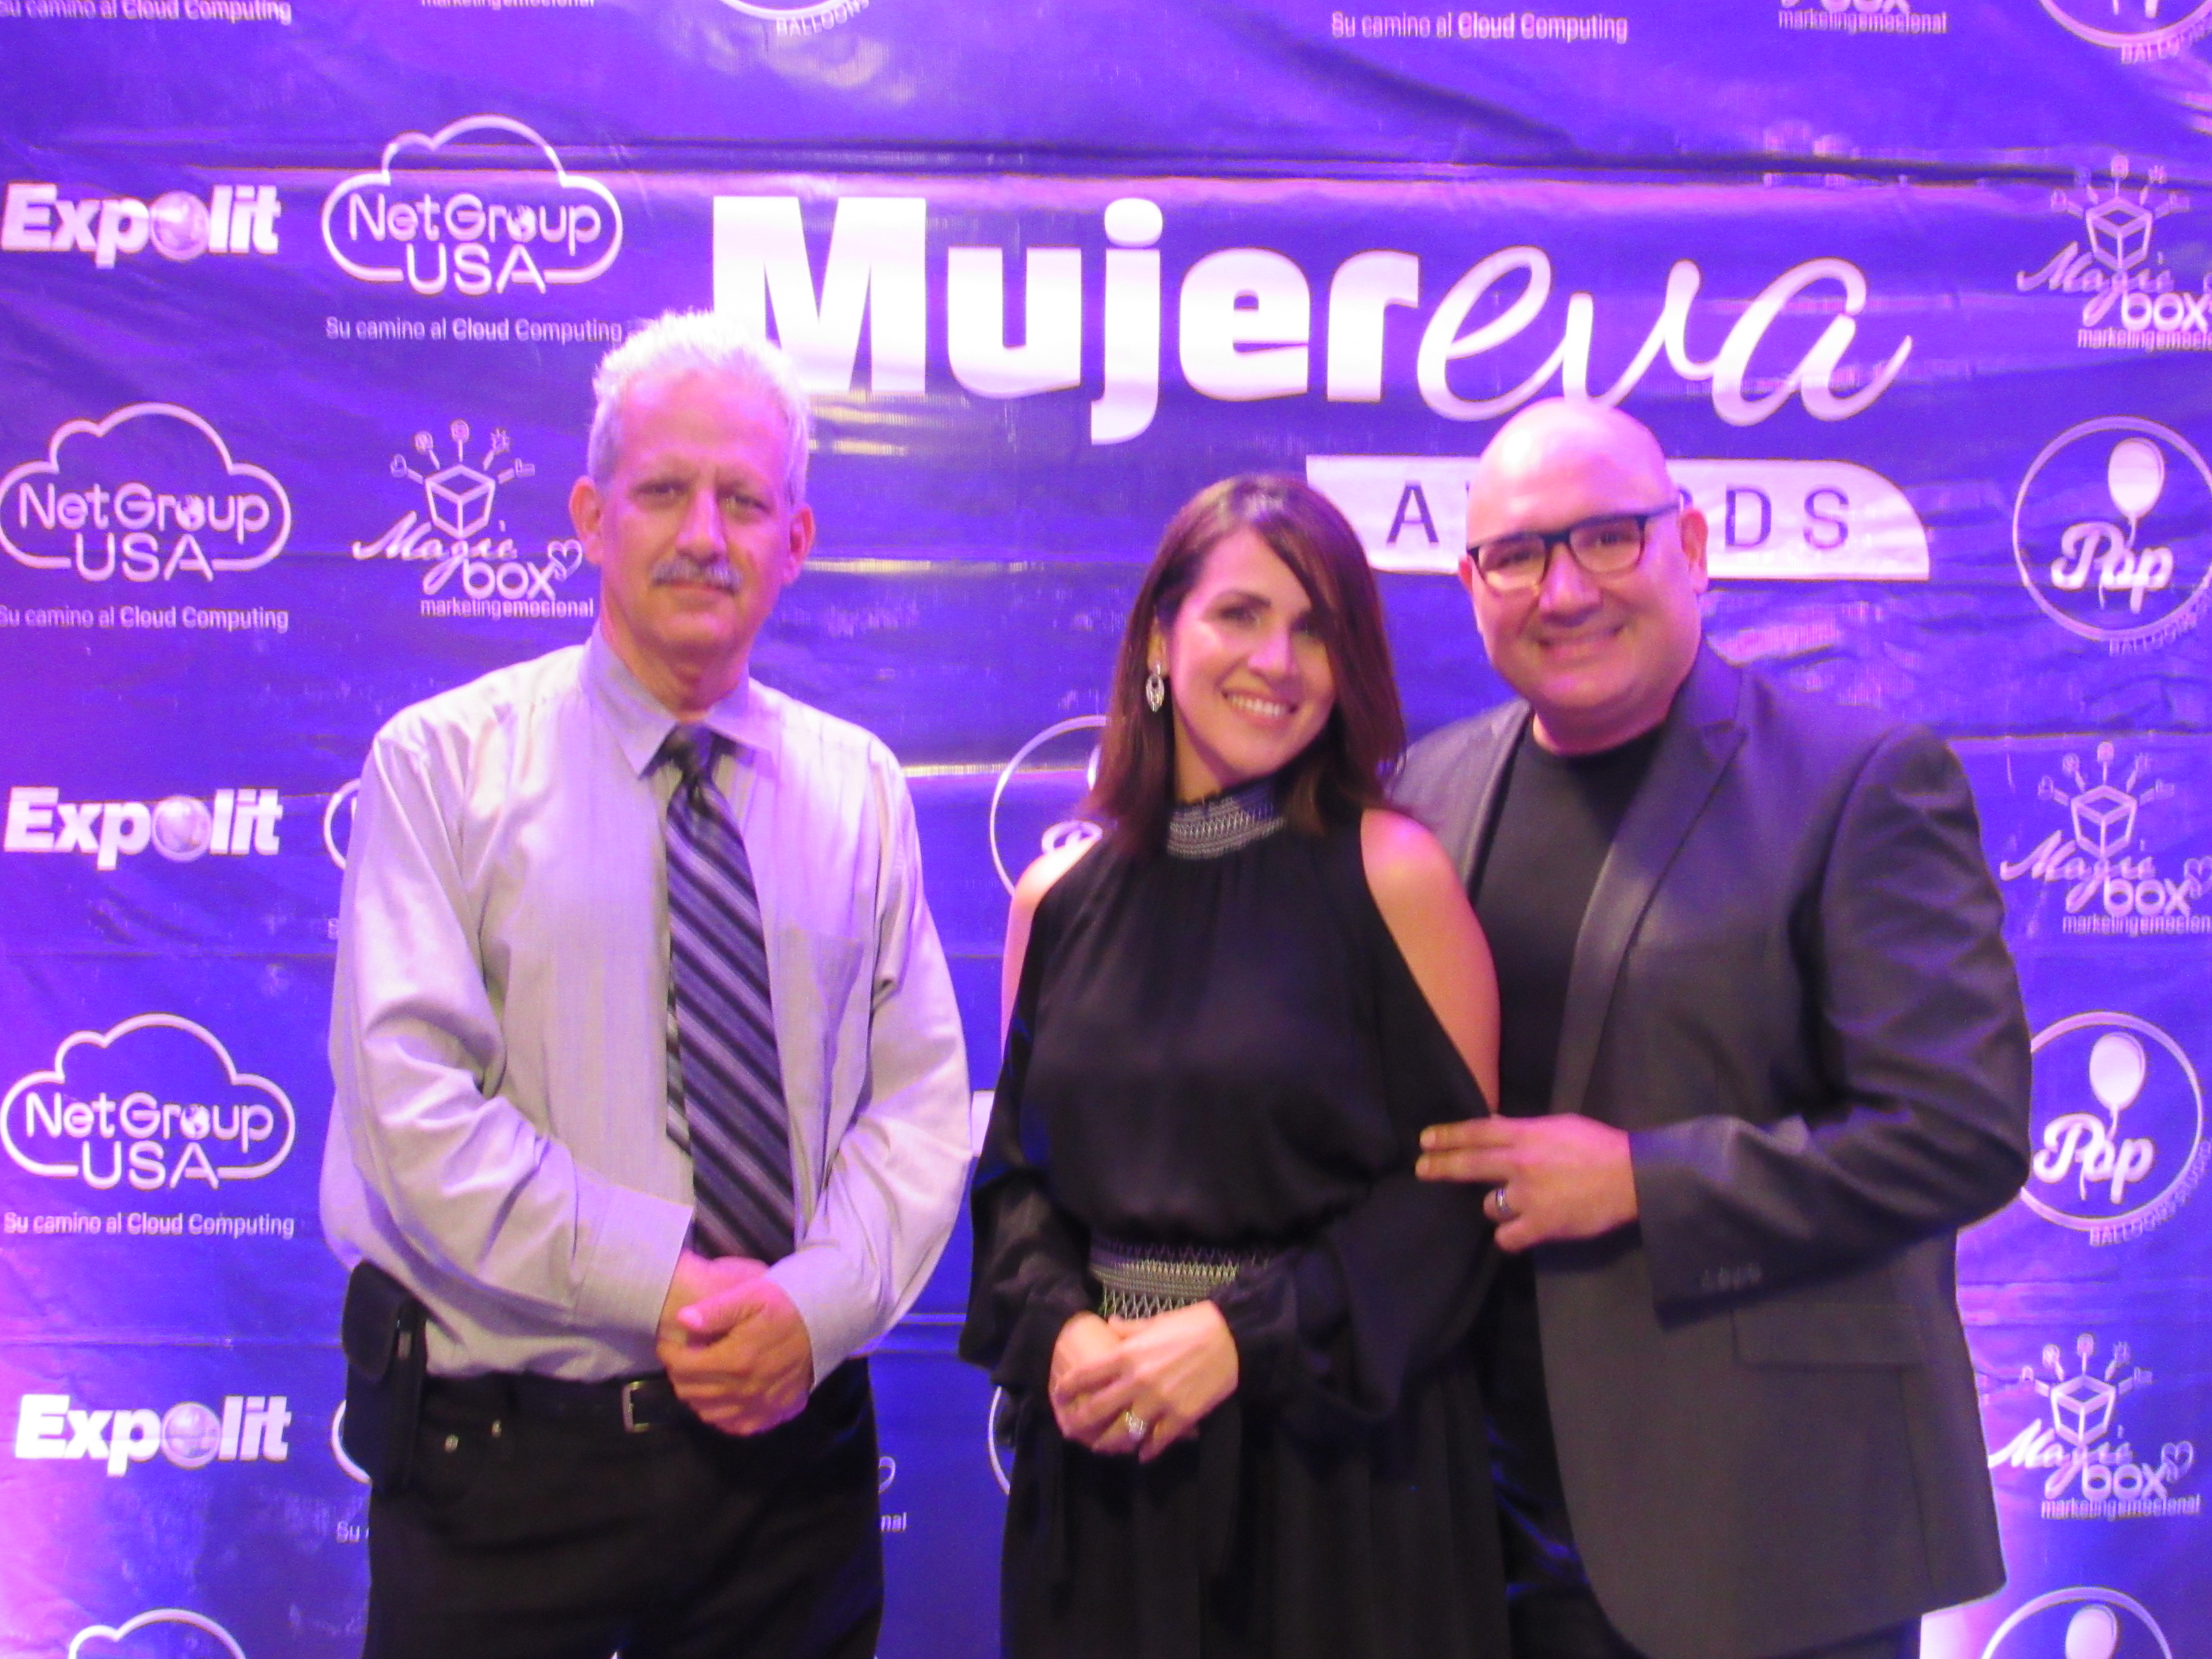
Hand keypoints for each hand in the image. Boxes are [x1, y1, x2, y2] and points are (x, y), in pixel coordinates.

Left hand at [657, 1257, 813, 1435]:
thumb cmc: (785, 1303)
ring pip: (710, 1413)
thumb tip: (682, 1320)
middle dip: (680, 1374)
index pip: (683, 1367)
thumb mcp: (751, 1294)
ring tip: (700, 1376)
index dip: (669, 1354)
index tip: (669, 1342)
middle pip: (693, 1392)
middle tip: (683, 1358)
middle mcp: (747, 1389)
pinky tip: (723, 1398)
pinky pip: (738, 1426)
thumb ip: (715, 1310)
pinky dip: (722, 1416)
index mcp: (736, 1359)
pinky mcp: (776, 1413)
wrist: (826, 1320)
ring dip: (697, 1397)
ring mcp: (762, 1405)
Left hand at [1058, 1302, 1238, 1462]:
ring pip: (1124, 1433)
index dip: (1066, 1388)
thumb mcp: (1155, 1321)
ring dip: (1109, 1443)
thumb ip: (1128, 1329)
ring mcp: (1158, 1403)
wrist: (1232, 1339)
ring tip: (1102, 1447)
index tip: (1058, 1395)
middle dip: (1079, 1424)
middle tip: (1070, 1431)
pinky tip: (1143, 1454)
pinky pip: (1156, 1442)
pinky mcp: (1180, 1418)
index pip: (1085, 1375)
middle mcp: (1137, 1382)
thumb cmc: (1192, 1325)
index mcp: (1127, 1355)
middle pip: (1097, 1410)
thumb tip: (1110, 1325)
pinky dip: (1148, 1451)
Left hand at [1416, 1114, 1637, 1250]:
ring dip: (1496, 1206)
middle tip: (1421, 1169)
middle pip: (1469, 1164)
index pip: (1477, 1131)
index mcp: (1526, 1135)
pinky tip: (1518, 1232)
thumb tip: (1495, 1125)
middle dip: (1440, 1166)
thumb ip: (1524, 1129)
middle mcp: (1520, 1164)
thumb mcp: (1559, 1125)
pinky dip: (1510, 1236)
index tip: (1426, 1140)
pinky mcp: (1542, 1225)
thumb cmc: (1599, 1146)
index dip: (1448, 1135)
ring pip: (1489, 1206)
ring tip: (1513, 1205)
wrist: (1633, 1177)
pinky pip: (1508, 1237)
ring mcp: (1529, 1197)